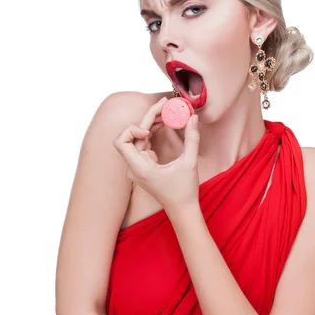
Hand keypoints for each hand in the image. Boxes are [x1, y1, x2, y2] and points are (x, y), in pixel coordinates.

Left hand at [113, 97, 200, 212]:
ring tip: (166, 112)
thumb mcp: (190, 163)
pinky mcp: (141, 166)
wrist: (181, 209)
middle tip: (164, 105)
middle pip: (131, 135)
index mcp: (140, 168)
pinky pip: (141, 144)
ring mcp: (136, 167)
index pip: (121, 142)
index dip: (132, 130)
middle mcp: (133, 167)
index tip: (150, 129)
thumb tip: (193, 117)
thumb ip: (192, 138)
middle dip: (147, 119)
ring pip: (136, 138)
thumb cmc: (184, 191)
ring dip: (149, 124)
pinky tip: (163, 124)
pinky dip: (151, 133)